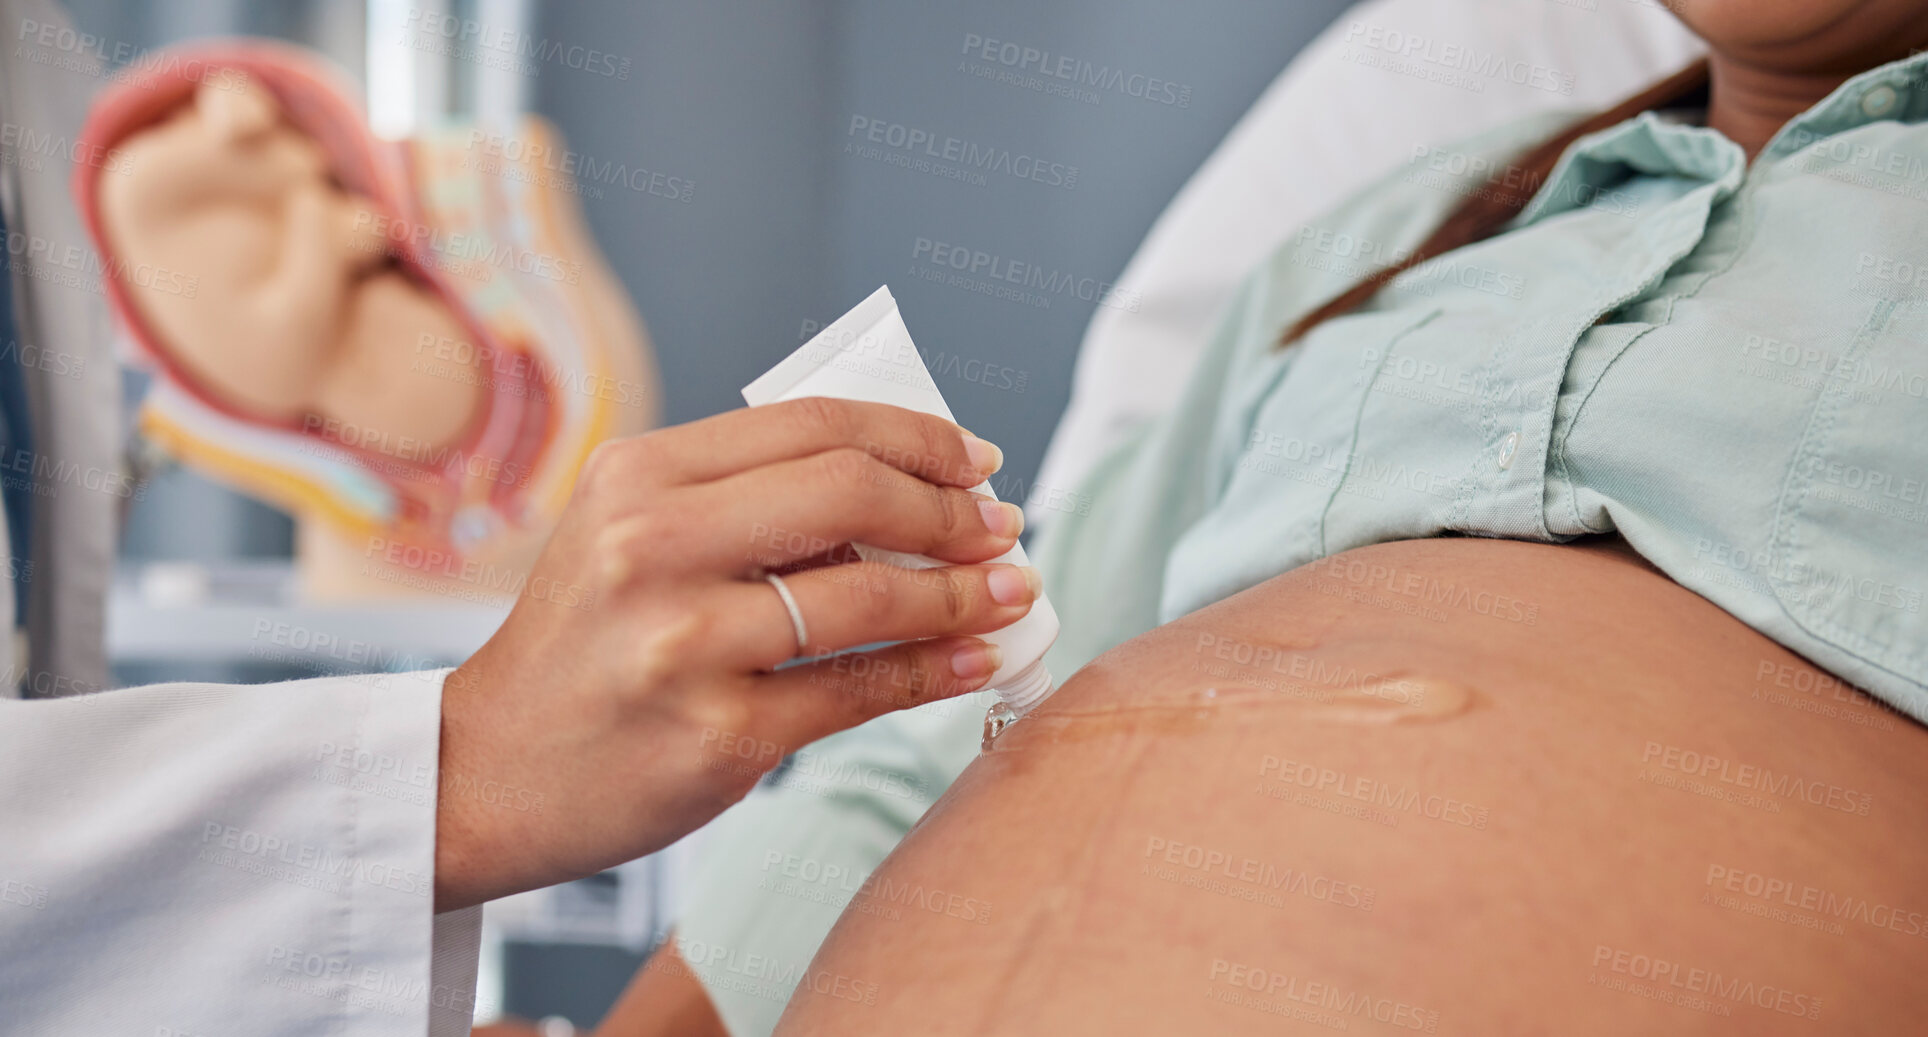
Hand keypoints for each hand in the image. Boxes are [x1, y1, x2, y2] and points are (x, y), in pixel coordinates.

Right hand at [433, 398, 1036, 909]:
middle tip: (1002, 528)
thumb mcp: (628, 538)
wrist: (482, 773)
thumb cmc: (581, 649)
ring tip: (1012, 592)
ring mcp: (684, 644)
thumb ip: (746, 504)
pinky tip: (975, 658)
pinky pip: (859, 692)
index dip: (917, 437)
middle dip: (952, 510)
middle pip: (851, 492)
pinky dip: (936, 669)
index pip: (813, 425)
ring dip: (964, 593)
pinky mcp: (718, 735)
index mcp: (637, 478)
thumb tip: (908, 495)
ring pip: (869, 596)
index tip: (977, 461)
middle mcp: (652, 548)